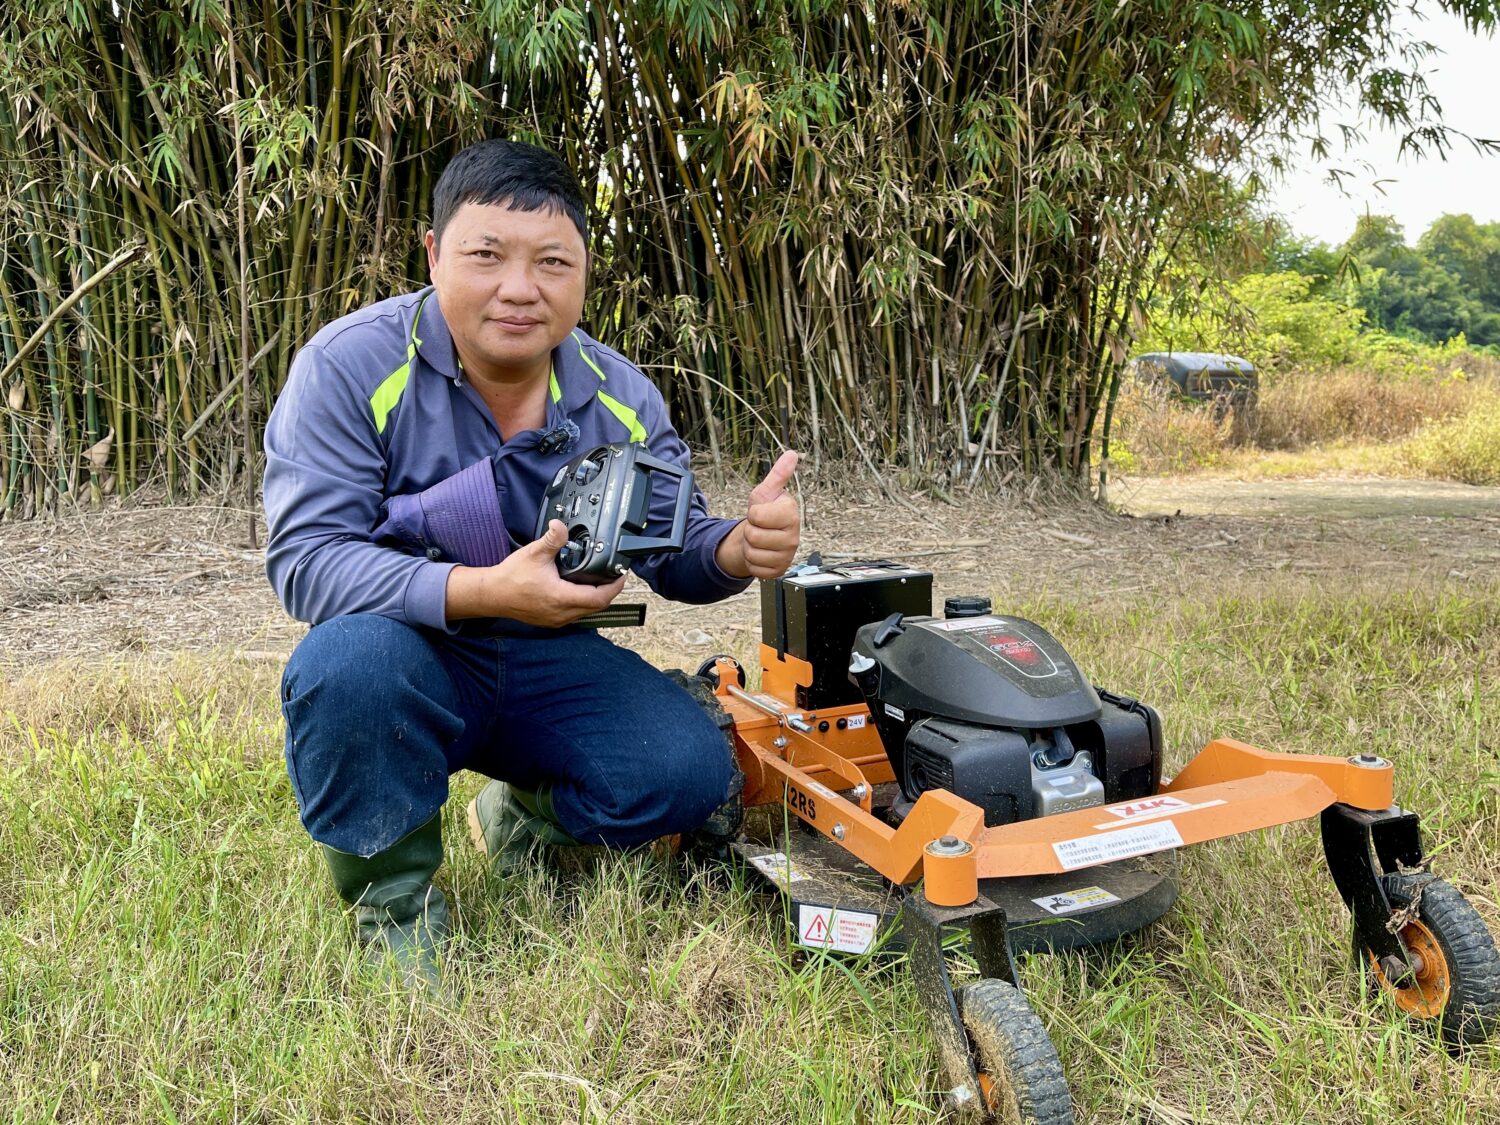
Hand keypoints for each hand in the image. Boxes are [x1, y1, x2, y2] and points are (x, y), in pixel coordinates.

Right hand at [445, 519, 626, 626]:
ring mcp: (557, 619)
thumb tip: (560, 526)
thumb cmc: (511, 578)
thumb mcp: (535, 554)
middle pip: (597, 607)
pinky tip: (581, 590)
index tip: (620, 575)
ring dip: (596, 598)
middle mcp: (561, 613)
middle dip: (609, 592)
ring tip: (600, 581)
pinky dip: (583, 603)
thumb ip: (552, 540)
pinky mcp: (551, 620)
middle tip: (613, 576)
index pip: (599, 598)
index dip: (614, 587)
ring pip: (587, 612)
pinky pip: (575, 614)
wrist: (493, 594)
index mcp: (561, 597)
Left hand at [716, 450, 800, 579]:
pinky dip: (752, 562)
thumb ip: (778, 474)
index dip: (753, 514)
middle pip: (753, 536)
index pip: (757, 516)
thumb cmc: (765, 511)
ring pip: (753, 554)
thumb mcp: (766, 492)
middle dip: (749, 531)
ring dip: (749, 547)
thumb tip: (792, 454)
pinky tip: (760, 553)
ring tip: (759, 540)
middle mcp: (794, 536)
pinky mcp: (779, 571)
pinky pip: (755, 569)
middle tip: (759, 528)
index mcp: (791, 514)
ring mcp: (788, 555)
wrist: (762, 536)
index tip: (760, 512)